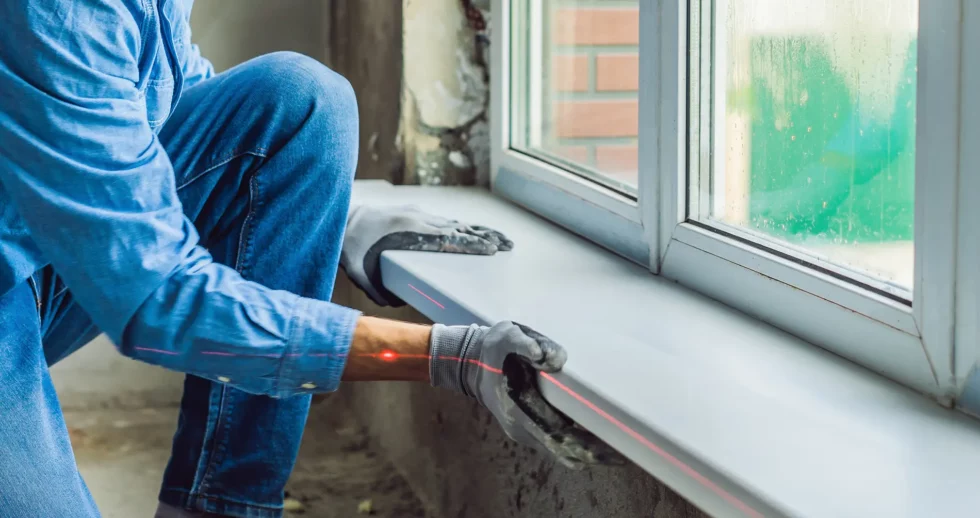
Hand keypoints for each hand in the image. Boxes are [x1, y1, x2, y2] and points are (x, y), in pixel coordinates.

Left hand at [340, 205, 512, 306]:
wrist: (341, 215)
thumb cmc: (349, 245)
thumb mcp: (357, 271)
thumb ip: (374, 291)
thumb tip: (393, 305)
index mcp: (408, 231)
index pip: (447, 238)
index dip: (471, 244)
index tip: (492, 249)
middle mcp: (417, 219)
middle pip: (458, 228)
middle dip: (485, 236)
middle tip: (508, 245)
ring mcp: (417, 214)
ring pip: (455, 222)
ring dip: (479, 230)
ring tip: (501, 239)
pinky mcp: (415, 214)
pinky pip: (445, 221)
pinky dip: (464, 227)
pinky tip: (475, 233)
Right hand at [429, 321, 623, 468]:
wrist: (467, 362)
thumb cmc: (492, 348)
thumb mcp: (508, 334)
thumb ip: (529, 343)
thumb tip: (556, 359)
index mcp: (519, 406)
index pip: (558, 436)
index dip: (585, 446)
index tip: (611, 448)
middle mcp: (521, 426)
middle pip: (563, 451)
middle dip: (593, 455)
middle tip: (624, 454)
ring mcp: (522, 431)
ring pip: (559, 452)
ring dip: (585, 453)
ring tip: (616, 451)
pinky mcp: (525, 429)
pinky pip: (553, 445)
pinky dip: (573, 446)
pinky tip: (593, 439)